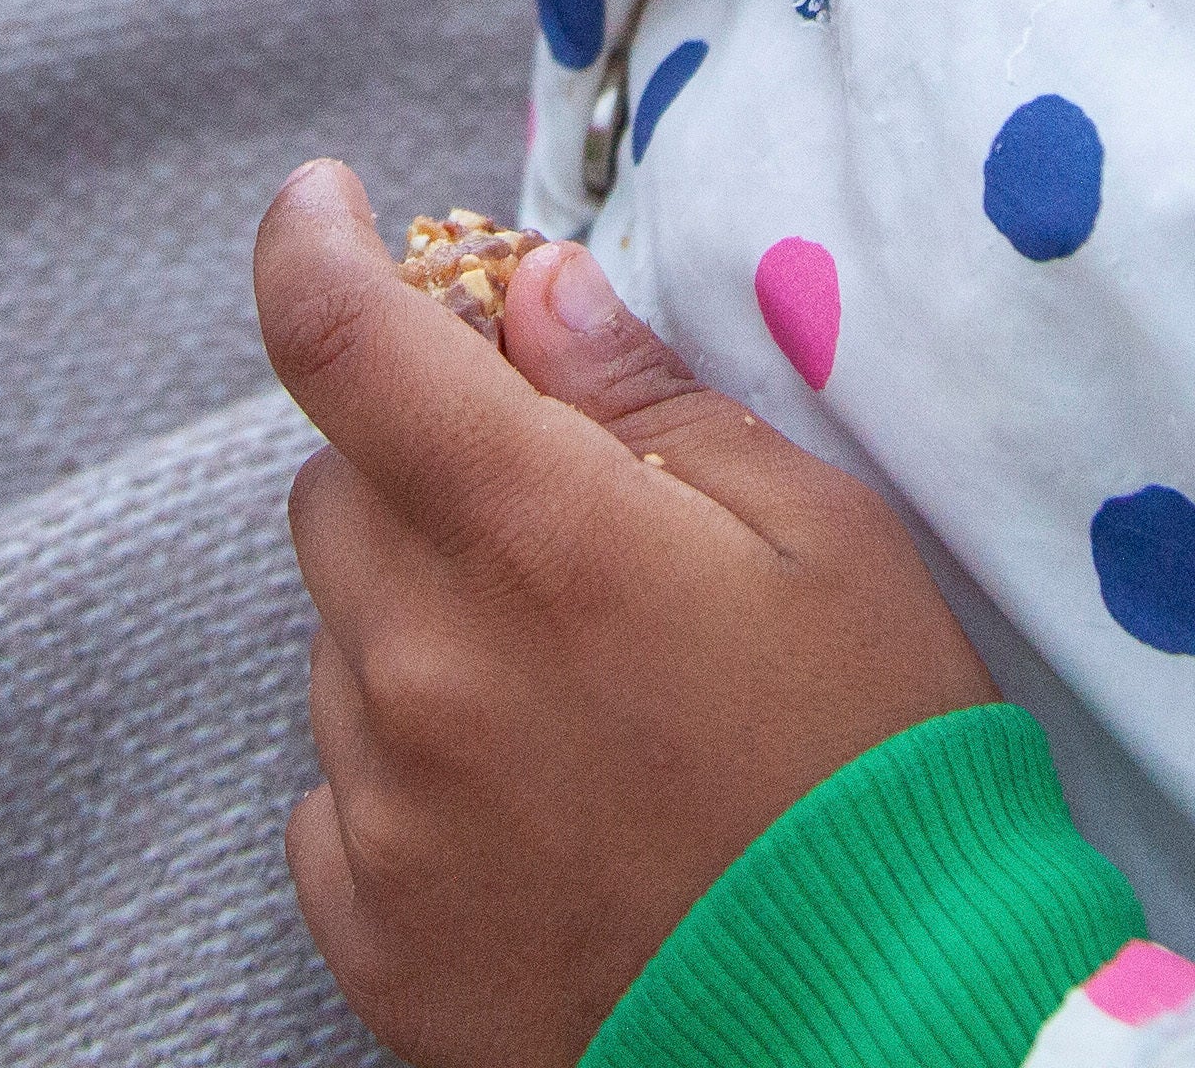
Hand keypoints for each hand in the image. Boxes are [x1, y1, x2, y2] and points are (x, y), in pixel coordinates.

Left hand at [259, 161, 1004, 1067]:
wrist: (885, 1034)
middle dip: (424, 474)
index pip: (340, 342)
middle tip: (559, 530)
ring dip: (426, 632)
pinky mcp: (373, 931)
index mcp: (535, 537)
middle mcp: (424, 665)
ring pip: (343, 645)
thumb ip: (655, 404)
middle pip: (336, 492)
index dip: (309, 246)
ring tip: (586, 708)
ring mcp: (385, 810)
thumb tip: (537, 296)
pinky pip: (338, 799)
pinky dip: (412, 779)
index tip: (325, 210)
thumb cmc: (875, 776)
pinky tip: (542, 816)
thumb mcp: (822, 545)